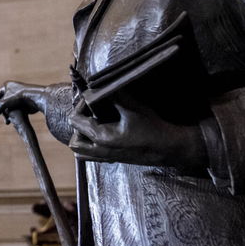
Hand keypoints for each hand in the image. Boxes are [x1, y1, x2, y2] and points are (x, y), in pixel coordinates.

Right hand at [0, 81, 48, 118]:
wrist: (35, 97)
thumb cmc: (19, 97)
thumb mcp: (4, 103)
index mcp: (6, 85)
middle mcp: (12, 89)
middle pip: (3, 103)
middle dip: (3, 112)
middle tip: (4, 119)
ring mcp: (18, 95)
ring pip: (10, 106)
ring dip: (8, 114)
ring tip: (9, 121)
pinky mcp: (24, 100)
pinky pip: (16, 108)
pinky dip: (15, 114)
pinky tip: (15, 120)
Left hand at [69, 95, 206, 168]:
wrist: (170, 148)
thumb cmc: (153, 128)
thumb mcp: (133, 107)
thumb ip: (115, 96)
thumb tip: (101, 86)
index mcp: (102, 137)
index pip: (76, 121)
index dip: (80, 106)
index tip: (91, 98)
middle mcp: (101, 150)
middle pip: (74, 141)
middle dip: (77, 125)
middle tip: (90, 113)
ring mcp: (107, 157)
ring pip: (80, 152)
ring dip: (81, 138)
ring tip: (92, 124)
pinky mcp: (114, 159)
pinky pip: (91, 156)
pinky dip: (89, 146)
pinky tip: (101, 133)